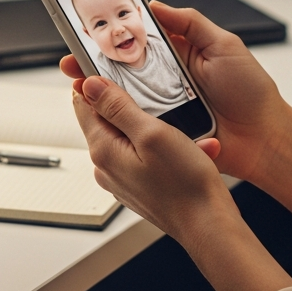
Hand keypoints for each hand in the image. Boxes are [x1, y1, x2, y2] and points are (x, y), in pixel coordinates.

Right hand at [59, 2, 291, 184]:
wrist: (264, 139)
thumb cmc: (252, 92)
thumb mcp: (225, 46)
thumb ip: (191, 23)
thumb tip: (157, 5)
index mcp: (180, 53)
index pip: (141, 39)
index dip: (115, 34)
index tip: (89, 29)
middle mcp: (169, 78)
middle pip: (124, 68)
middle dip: (96, 63)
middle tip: (73, 60)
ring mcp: (165, 105)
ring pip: (125, 96)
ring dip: (101, 91)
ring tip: (79, 83)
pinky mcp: (165, 130)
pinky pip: (138, 123)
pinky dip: (120, 118)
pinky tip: (102, 111)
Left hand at [71, 76, 236, 241]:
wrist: (208, 224)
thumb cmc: (185, 183)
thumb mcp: (152, 133)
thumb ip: (117, 107)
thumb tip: (89, 84)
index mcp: (103, 151)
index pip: (83, 103)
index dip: (95, 80)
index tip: (113, 66)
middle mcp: (106, 167)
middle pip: (107, 118)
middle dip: (132, 102)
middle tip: (159, 95)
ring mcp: (122, 179)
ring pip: (130, 135)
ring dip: (153, 125)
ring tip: (182, 129)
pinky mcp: (139, 185)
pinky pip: (144, 154)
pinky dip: (163, 146)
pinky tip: (188, 148)